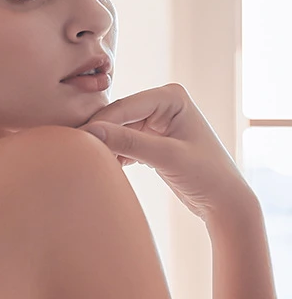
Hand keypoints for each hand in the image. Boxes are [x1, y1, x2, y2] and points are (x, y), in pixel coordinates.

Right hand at [78, 83, 254, 222]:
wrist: (224, 201)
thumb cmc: (207, 176)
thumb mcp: (167, 158)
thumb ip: (129, 143)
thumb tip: (91, 132)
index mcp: (170, 96)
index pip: (123, 107)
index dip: (98, 124)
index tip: (74, 142)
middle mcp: (162, 103)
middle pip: (116, 117)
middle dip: (98, 135)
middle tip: (73, 154)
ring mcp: (155, 121)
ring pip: (116, 131)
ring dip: (104, 147)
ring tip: (86, 163)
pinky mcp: (150, 139)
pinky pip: (121, 142)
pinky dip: (112, 155)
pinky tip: (105, 168)